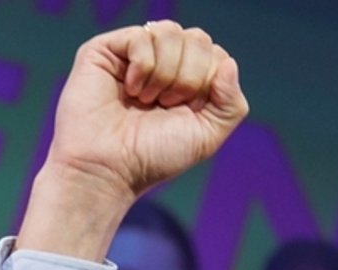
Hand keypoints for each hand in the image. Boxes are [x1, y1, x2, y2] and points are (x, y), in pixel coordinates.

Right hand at [19, 20, 247, 258]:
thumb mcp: (207, 136)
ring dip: (165, 74)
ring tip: (146, 100)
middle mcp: (163, 62)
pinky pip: (143, 36)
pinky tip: (129, 90)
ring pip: (171, 32)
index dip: (209, 83)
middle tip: (166, 105)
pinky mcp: (107, 49)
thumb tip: (229, 63)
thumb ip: (231, 104)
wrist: (109, 169)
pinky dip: (142, 68)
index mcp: (188, 80)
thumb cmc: (154, 156)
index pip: (217, 56)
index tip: (187, 111)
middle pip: (198, 39)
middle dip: (189, 78)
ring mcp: (135, 53)